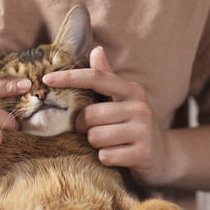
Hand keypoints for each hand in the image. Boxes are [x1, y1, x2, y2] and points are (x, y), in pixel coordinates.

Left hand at [43, 47, 169, 185]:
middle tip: (91, 130)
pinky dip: (106, 159)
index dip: (70, 77)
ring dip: (95, 144)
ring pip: (95, 137)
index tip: (47, 79)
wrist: (163, 157)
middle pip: (90, 114)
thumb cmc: (133, 126)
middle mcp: (140, 107)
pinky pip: (106, 156)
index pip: (96, 78)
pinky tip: (117, 156)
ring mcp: (143, 131)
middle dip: (82, 126)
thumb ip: (107, 78)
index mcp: (131, 90)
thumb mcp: (123, 100)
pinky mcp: (143, 154)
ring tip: (108, 143)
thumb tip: (96, 50)